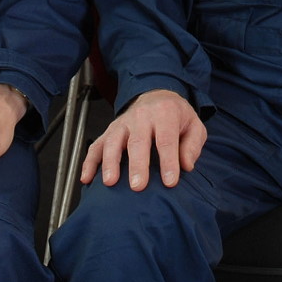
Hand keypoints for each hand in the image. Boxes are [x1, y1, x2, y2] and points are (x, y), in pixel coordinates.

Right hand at [81, 89, 204, 190]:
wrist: (156, 95)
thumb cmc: (176, 116)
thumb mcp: (194, 125)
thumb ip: (193, 145)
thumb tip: (186, 165)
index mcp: (165, 113)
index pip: (166, 139)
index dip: (168, 161)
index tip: (169, 182)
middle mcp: (141, 116)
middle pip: (137, 141)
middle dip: (137, 165)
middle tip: (137, 186)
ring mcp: (122, 123)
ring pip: (113, 141)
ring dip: (110, 162)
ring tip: (110, 182)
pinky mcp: (109, 131)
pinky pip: (96, 145)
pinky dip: (89, 162)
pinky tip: (86, 178)